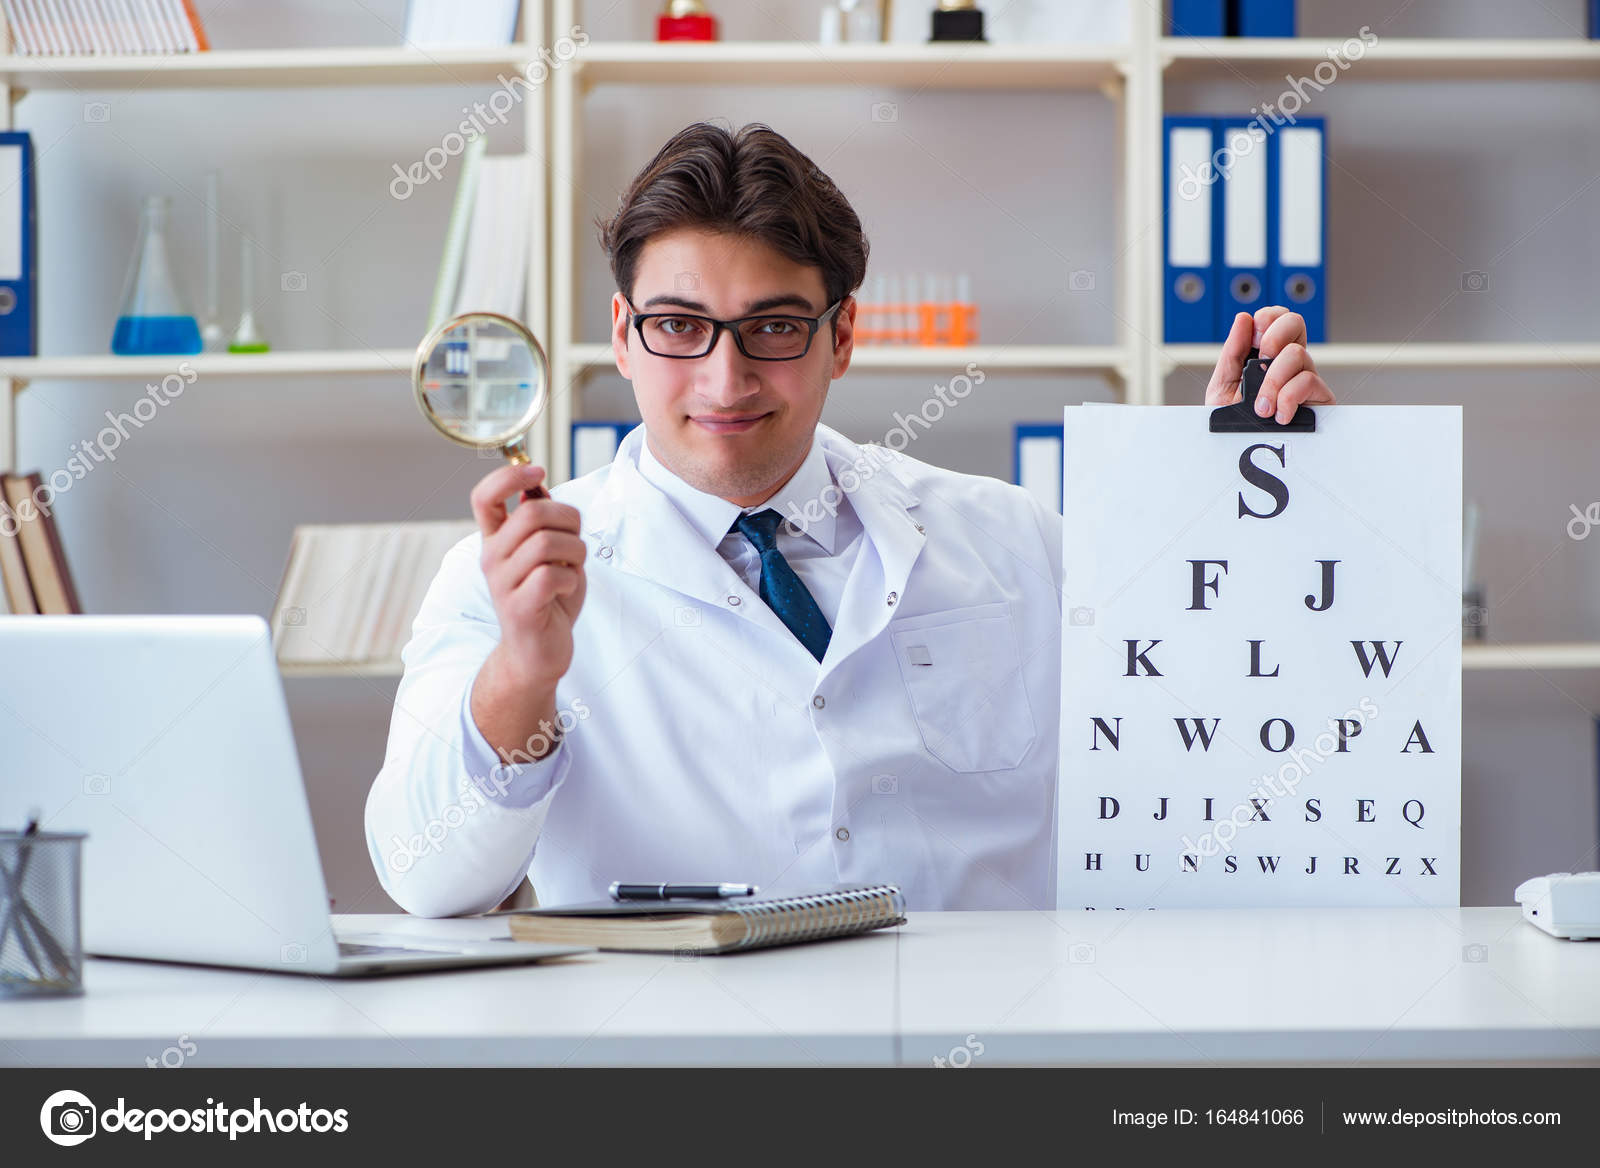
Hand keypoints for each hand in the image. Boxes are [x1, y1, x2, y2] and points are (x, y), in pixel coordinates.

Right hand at [469, 463, 586, 694]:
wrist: (539, 653)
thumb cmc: (548, 599)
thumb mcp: (547, 553)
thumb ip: (541, 522)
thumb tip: (536, 486)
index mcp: (496, 540)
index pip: (483, 496)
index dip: (510, 475)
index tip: (537, 471)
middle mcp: (492, 558)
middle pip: (531, 513)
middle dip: (568, 519)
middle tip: (576, 540)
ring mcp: (503, 583)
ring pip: (546, 542)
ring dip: (575, 552)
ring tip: (574, 568)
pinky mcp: (519, 608)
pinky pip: (551, 576)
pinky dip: (571, 579)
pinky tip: (567, 589)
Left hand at [1205, 307, 1335, 424]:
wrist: (1242, 457)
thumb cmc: (1235, 424)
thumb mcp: (1223, 386)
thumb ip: (1232, 352)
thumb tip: (1243, 319)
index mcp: (1267, 355)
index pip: (1276, 318)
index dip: (1267, 318)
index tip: (1253, 338)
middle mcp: (1289, 363)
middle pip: (1295, 322)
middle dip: (1273, 336)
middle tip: (1259, 363)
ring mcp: (1306, 378)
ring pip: (1297, 354)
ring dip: (1273, 380)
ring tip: (1261, 407)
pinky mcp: (1320, 399)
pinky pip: (1308, 381)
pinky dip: (1288, 397)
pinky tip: (1279, 415)